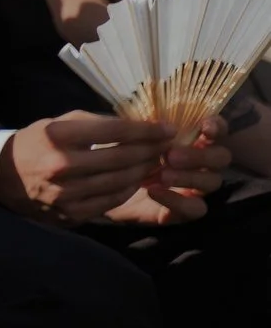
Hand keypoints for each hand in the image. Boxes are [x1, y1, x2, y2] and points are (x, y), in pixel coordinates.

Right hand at [0, 112, 171, 224]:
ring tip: (156, 161)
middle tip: (167, 145)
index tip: (167, 128)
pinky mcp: (71, 212)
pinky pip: (111, 200)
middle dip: (151, 150)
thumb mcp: (58, 123)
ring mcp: (66, 192)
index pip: (114, 131)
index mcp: (57, 136)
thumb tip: (137, 125)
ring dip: (144, 170)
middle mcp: (61, 165)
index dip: (146, 130)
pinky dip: (128, 189)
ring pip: (121, 181)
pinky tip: (136, 179)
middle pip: (122, 157)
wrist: (4, 177)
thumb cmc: (36, 142)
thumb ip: (94, 123)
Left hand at [103, 115, 227, 224]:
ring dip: (189, 177)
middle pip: (221, 157)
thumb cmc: (122, 155)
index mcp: (192, 139)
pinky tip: (154, 192)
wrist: (105, 188)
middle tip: (171, 156)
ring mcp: (198, 186)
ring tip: (163, 175)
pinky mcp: (187, 209)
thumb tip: (149, 118)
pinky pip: (196, 208)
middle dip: (199, 156)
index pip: (217, 130)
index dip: (216, 126)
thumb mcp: (130, 139)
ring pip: (212, 182)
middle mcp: (201, 162)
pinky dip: (177, 200)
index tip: (205, 127)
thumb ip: (145, 128)